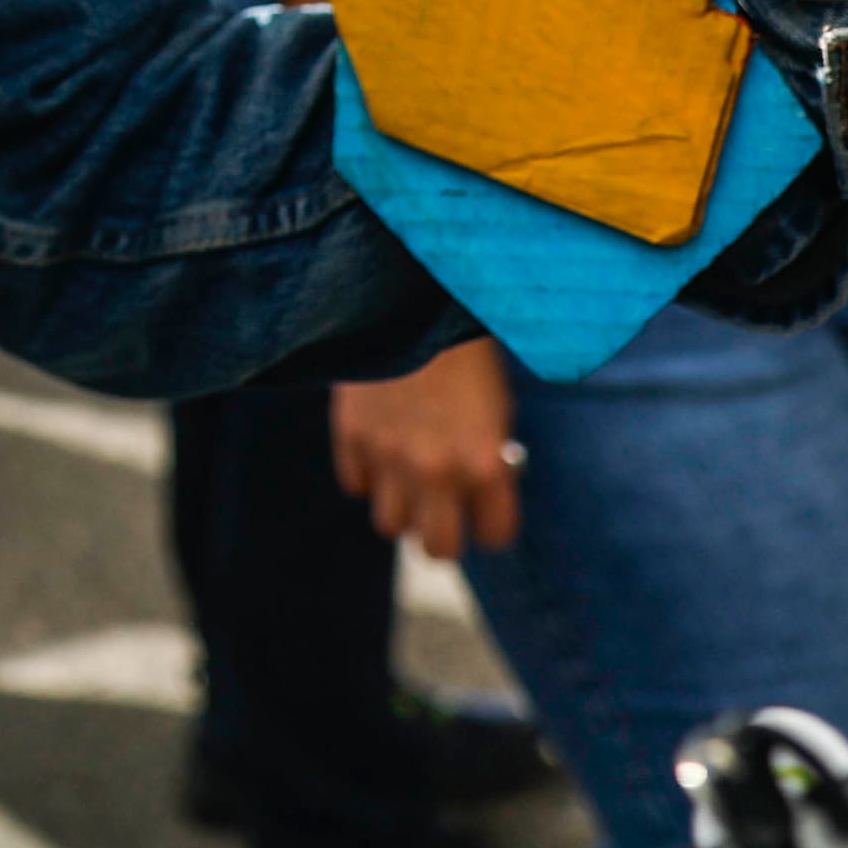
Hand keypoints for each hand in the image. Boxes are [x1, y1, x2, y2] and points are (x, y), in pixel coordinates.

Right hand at [331, 342, 519, 558]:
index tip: (487, 511)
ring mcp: (389, 456)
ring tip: (409, 481)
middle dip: (444, 534)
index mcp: (485, 463)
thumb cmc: (466, 355)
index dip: (493, 523)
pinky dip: (368, 475)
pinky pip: (357, 485)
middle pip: (437, 548)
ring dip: (402, 507)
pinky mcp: (352, 436)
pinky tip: (381, 450)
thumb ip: (485, 461)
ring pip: (391, 525)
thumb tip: (474, 494)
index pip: (495, 535)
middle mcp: (437, 470)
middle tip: (444, 514)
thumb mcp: (495, 411)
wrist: (414, 299)